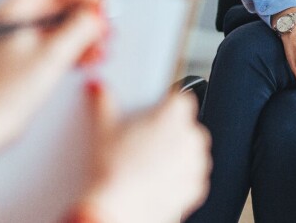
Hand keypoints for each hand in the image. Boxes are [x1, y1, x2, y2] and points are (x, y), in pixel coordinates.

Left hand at [0, 0, 107, 156]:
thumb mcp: (50, 58)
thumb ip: (79, 31)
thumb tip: (97, 15)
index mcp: (14, 11)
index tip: (99, 5)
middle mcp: (15, 21)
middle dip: (86, 11)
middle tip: (105, 25)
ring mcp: (19, 40)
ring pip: (59, 22)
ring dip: (84, 31)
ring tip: (100, 45)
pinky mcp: (25, 60)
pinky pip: (55, 42)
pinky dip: (75, 46)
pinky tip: (87, 58)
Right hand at [77, 90, 210, 222]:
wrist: (118, 210)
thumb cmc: (113, 172)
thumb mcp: (103, 130)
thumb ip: (103, 101)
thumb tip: (98, 87)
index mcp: (175, 114)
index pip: (180, 98)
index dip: (164, 106)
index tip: (152, 115)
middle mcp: (193, 136)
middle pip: (185, 126)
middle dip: (169, 133)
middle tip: (143, 143)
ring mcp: (197, 163)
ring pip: (190, 152)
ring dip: (176, 156)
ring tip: (146, 165)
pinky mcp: (197, 188)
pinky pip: (191, 177)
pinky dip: (178, 178)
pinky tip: (154, 181)